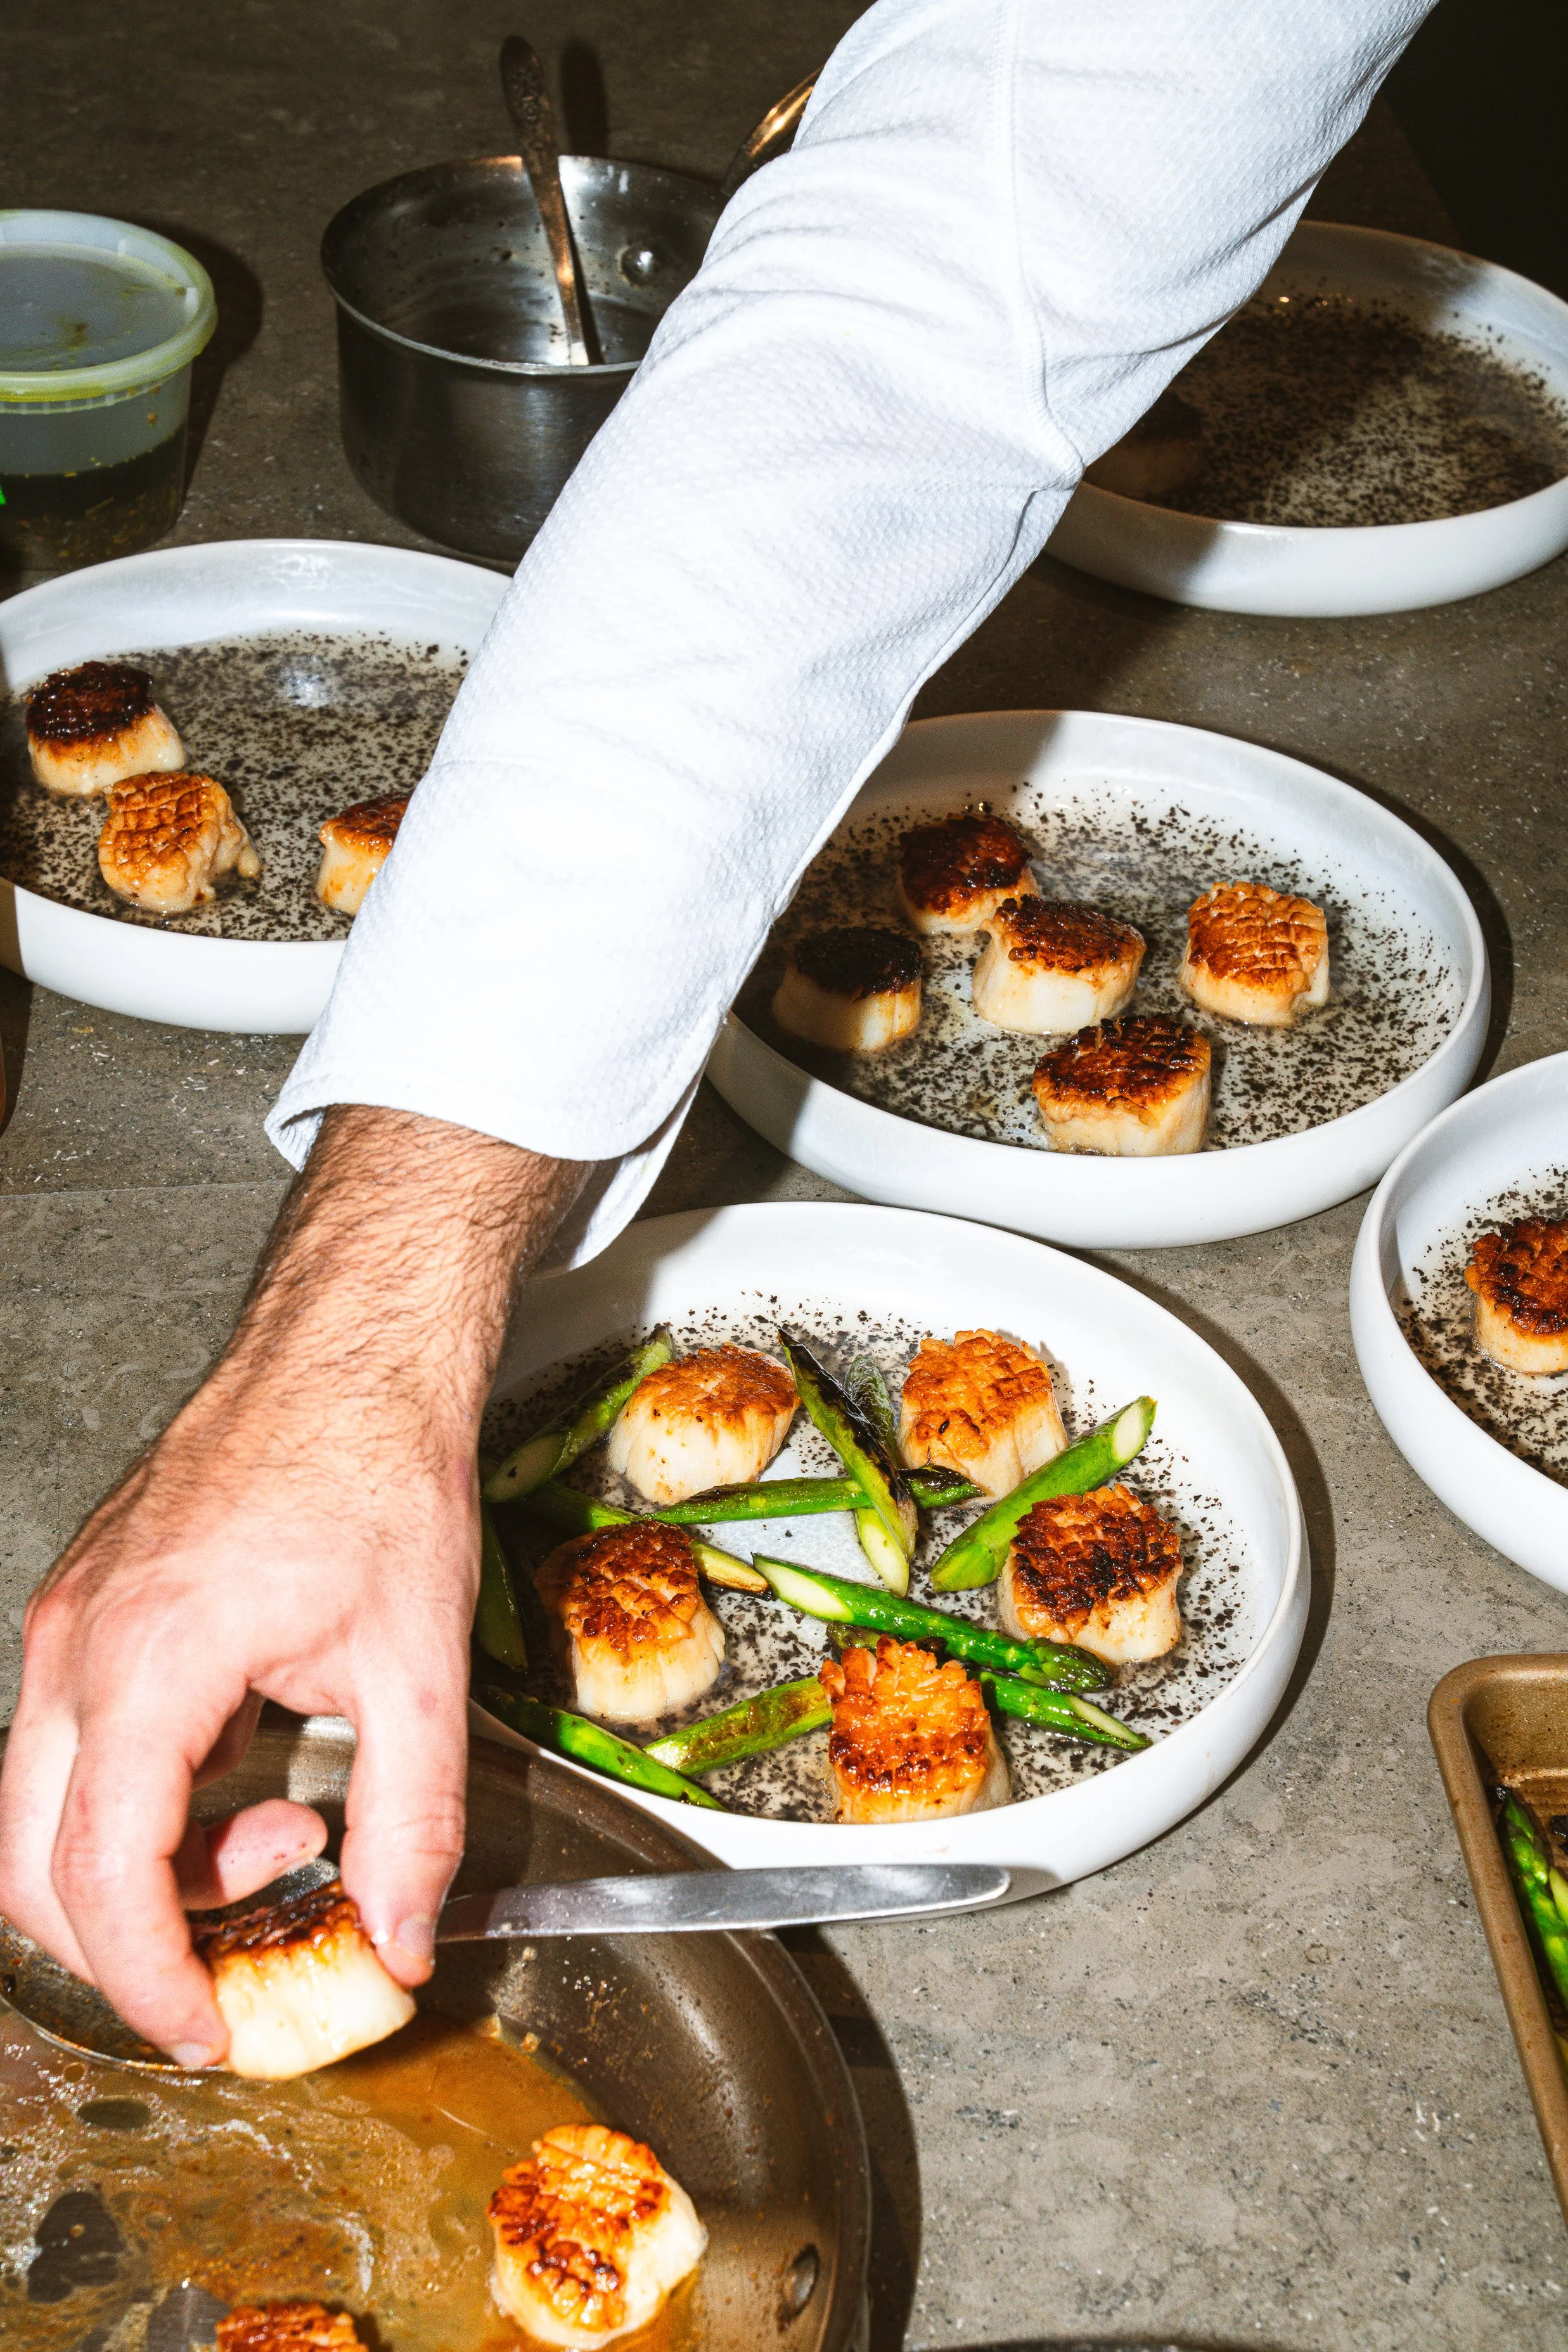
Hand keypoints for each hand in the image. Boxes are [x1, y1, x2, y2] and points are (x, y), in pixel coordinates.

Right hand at [0, 1107, 581, 2065]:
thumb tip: (399, 1938)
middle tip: (240, 1960)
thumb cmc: (378, 1469)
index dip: (150, 1982)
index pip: (100, 1877)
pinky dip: (149, 1798)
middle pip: (33, 1864)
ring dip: (151, 1862)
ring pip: (50, 1807)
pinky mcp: (92, 1609)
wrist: (350, 1349)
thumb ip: (413, 1818)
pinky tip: (255, 1767)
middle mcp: (78, 1647)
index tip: (211, 2033)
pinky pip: (78, 1745)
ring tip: (286, 1827)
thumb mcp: (420, 1665)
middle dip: (130, 1942)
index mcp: (148, 1664)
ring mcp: (71, 1623)